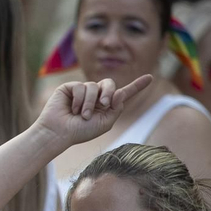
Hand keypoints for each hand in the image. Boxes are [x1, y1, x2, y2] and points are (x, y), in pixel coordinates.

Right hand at [34, 75, 153, 146]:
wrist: (59, 133)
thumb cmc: (80, 132)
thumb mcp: (105, 123)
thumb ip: (116, 108)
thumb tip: (119, 92)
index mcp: (106, 106)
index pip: (123, 93)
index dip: (137, 85)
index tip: (151, 77)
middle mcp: (95, 96)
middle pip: (109, 84)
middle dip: (108, 93)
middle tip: (104, 104)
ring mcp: (82, 91)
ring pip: (94, 86)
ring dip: (90, 103)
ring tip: (82, 115)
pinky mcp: (69, 87)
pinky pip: (81, 86)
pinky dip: (79, 99)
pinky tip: (73, 109)